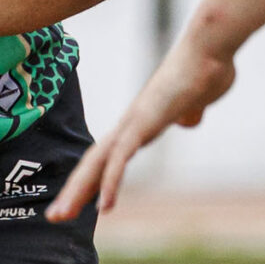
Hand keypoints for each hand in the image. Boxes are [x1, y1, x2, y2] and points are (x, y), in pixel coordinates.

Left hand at [49, 34, 237, 221]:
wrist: (209, 46)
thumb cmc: (206, 68)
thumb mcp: (197, 101)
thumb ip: (190, 112)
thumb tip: (189, 120)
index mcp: (140, 123)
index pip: (107, 156)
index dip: (92, 180)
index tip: (79, 202)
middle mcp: (130, 123)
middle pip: (92, 162)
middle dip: (73, 192)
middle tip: (54, 217)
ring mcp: (134, 122)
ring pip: (97, 163)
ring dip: (78, 192)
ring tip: (61, 217)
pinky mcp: (144, 121)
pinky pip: (121, 158)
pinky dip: (110, 182)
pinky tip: (105, 206)